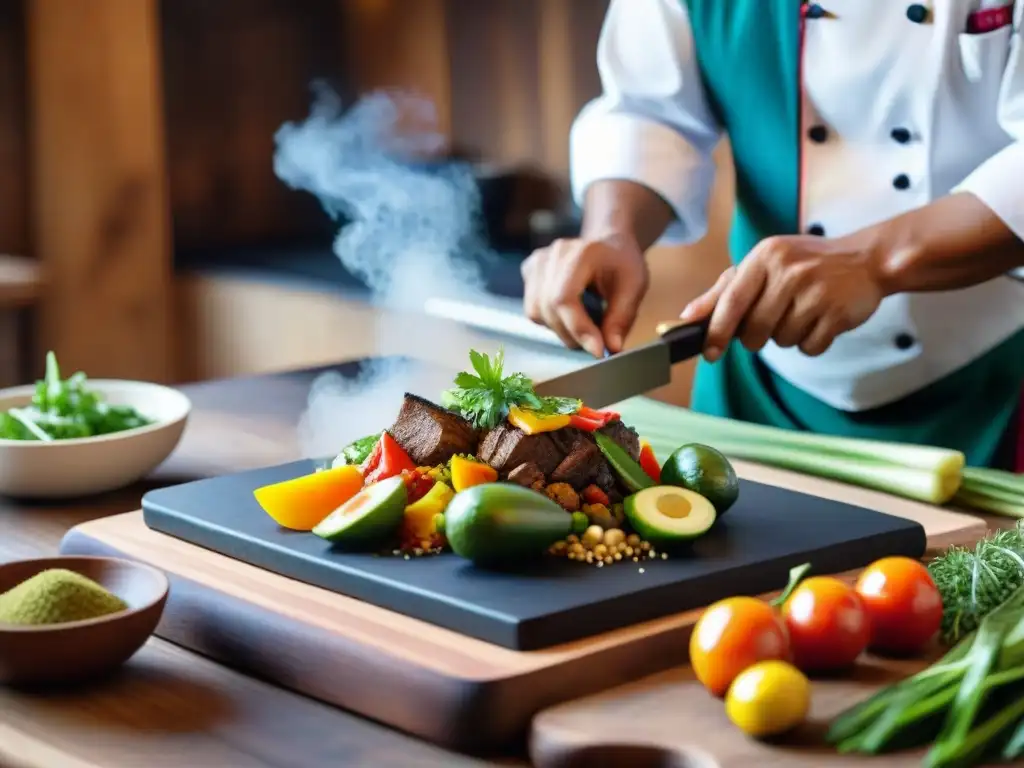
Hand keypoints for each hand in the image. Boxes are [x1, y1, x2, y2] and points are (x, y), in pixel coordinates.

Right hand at [522, 234, 649, 356]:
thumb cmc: (622, 265)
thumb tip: (611, 347)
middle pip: (548, 308)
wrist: (609, 245)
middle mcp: (554, 254)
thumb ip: (621, 318)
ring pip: (537, 312)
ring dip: (561, 329)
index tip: (597, 351)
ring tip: (585, 325)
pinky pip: (533, 309)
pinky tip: (570, 313)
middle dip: (572, 334)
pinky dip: (551, 321)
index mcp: (582, 253)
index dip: (578, 328)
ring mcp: (538, 261)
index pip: (565, 298)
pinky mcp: (530, 271)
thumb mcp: (634, 288)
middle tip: (596, 342)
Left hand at [679, 235, 884, 360]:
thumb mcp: (764, 263)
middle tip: (772, 321)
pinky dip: (811, 343)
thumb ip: (724, 289)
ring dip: (786, 337)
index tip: (709, 352)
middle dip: (756, 337)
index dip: (717, 330)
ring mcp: (816, 292)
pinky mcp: (838, 313)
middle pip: (754, 329)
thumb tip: (688, 316)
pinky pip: (809, 348)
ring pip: (781, 341)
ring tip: (802, 313)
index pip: (732, 301)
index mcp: (765, 256)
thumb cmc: (804, 263)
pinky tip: (820, 321)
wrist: (866, 258)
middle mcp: (789, 271)